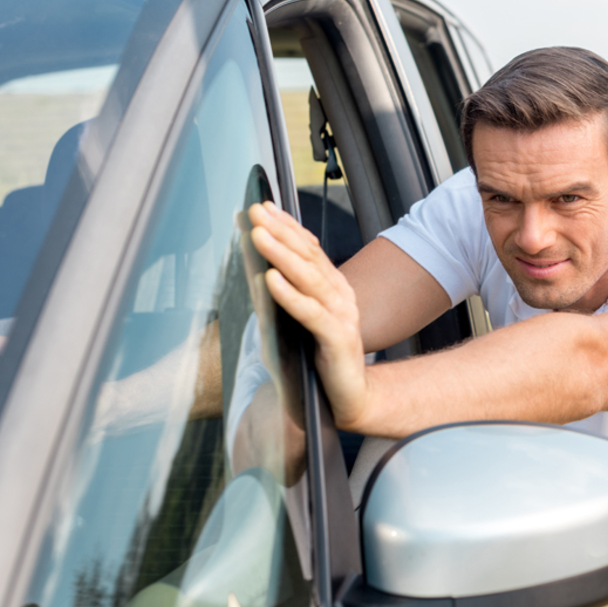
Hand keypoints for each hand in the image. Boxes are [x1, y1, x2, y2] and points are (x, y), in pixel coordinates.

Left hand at [247, 201, 368, 429]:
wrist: (351, 400)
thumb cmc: (321, 362)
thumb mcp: (299, 322)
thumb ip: (285, 296)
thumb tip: (257, 269)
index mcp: (333, 288)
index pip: (309, 249)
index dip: (287, 226)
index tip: (264, 206)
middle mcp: (341, 297)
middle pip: (308, 257)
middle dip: (280, 231)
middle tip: (256, 211)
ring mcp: (342, 317)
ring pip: (308, 278)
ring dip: (281, 254)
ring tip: (259, 236)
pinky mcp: (338, 340)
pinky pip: (310, 313)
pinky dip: (289, 295)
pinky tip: (270, 280)